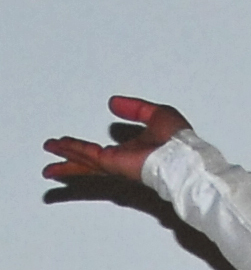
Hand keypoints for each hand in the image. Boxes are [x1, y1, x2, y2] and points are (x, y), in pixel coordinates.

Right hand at [43, 96, 190, 185]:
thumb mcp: (155, 114)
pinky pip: (88, 154)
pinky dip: (73, 149)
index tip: (77, 149)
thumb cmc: (179, 141)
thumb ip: (134, 109)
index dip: (92, 151)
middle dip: (71, 164)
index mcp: (133, 152)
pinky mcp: (113, 163)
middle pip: (90, 165)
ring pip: (85, 162)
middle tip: (53, 165)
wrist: (183, 155)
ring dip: (66, 159)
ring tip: (48, 161)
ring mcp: (117, 164)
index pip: (107, 154)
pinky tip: (59, 147)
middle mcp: (123, 161)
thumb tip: (113, 104)